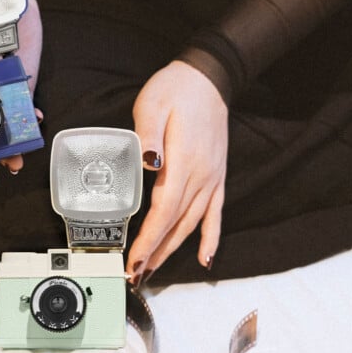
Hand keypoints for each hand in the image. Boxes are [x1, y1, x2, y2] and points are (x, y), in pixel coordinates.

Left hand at [126, 60, 227, 284]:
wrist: (209, 77)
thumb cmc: (176, 90)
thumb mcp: (152, 105)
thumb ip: (147, 136)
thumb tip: (148, 164)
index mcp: (183, 161)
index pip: (163, 211)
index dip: (149, 239)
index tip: (134, 259)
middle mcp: (202, 176)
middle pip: (176, 224)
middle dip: (155, 253)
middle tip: (135, 275)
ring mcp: (212, 178)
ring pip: (193, 224)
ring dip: (173, 250)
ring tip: (154, 270)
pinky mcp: (217, 176)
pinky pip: (215, 214)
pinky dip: (210, 238)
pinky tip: (205, 259)